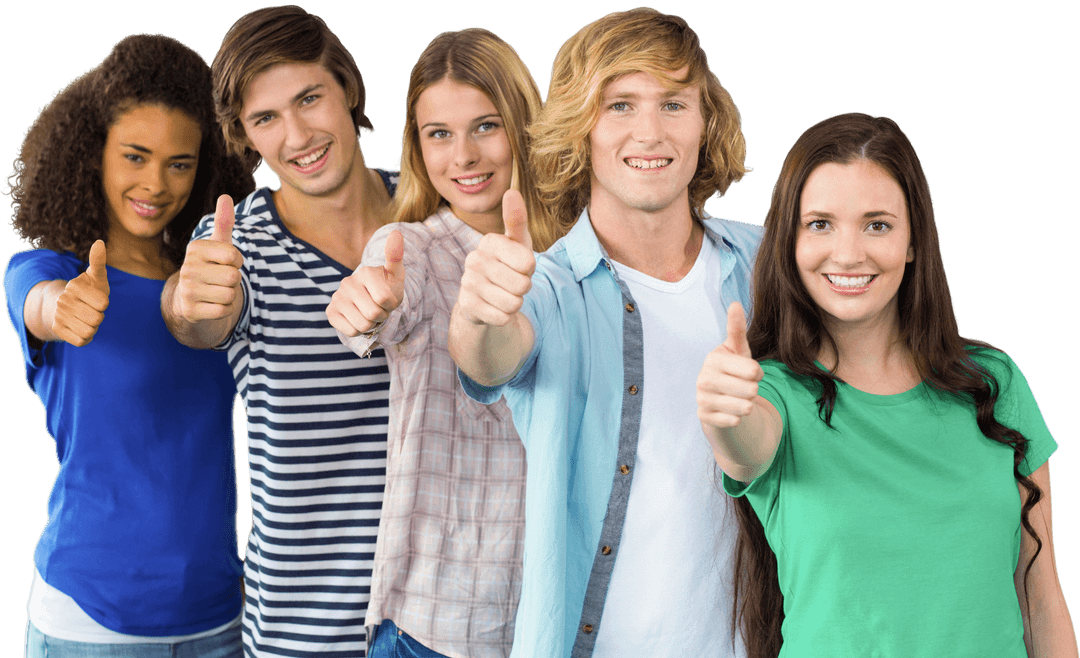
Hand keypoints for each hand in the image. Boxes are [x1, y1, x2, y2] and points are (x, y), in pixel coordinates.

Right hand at [52, 240, 109, 345]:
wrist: (67, 306)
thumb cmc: (89, 290)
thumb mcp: (96, 276)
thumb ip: (98, 262)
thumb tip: (99, 242)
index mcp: (74, 286)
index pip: (103, 304)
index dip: (104, 304)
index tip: (97, 299)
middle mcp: (62, 300)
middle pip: (98, 319)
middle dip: (99, 317)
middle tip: (91, 310)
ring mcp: (58, 315)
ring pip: (90, 331)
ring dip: (93, 327)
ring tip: (86, 318)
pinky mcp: (57, 329)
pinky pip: (81, 341)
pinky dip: (86, 337)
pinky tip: (80, 327)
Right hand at [175, 195, 243, 321]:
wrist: (189, 300)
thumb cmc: (210, 268)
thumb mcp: (217, 245)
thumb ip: (223, 223)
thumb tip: (225, 196)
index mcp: (195, 249)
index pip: (234, 255)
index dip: (237, 261)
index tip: (227, 263)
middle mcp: (187, 268)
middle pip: (233, 276)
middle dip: (234, 280)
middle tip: (220, 280)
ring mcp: (187, 290)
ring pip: (230, 294)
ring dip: (230, 296)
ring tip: (216, 291)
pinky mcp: (190, 311)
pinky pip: (224, 311)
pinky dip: (224, 310)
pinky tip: (212, 305)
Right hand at [327, 229, 404, 336]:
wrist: (371, 299)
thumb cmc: (387, 286)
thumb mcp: (395, 274)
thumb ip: (396, 256)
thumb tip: (396, 233)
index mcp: (366, 272)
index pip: (386, 300)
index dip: (392, 305)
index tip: (389, 299)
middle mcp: (348, 283)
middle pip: (374, 315)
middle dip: (382, 316)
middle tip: (379, 307)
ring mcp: (337, 297)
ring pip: (363, 326)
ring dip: (371, 325)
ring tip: (370, 313)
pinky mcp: (331, 312)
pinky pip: (351, 332)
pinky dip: (359, 330)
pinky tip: (358, 319)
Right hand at [456, 189, 534, 325]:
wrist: (484, 297)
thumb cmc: (508, 265)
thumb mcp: (518, 243)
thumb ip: (517, 220)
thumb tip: (512, 192)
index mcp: (489, 241)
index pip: (528, 263)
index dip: (530, 269)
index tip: (519, 266)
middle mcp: (474, 260)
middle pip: (522, 285)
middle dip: (523, 288)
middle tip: (512, 282)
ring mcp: (467, 283)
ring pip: (513, 303)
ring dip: (515, 303)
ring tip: (504, 294)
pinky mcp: (466, 306)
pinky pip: (502, 318)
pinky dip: (505, 316)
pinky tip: (494, 307)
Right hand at [696, 302, 763, 427]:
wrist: (718, 399)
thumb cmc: (733, 371)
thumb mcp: (738, 350)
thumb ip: (737, 329)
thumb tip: (735, 303)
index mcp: (713, 358)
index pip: (754, 371)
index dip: (758, 374)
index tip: (749, 372)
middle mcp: (703, 378)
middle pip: (751, 390)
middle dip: (753, 391)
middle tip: (743, 387)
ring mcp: (701, 398)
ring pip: (744, 408)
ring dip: (747, 405)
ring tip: (738, 399)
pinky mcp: (703, 417)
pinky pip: (734, 421)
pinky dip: (737, 418)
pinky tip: (730, 411)